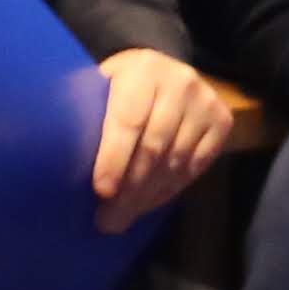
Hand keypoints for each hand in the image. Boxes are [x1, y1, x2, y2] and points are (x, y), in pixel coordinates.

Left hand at [90, 49, 232, 231]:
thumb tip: (65, 168)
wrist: (163, 71)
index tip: (101, 191)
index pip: (128, 120)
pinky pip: (195, 167)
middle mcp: (180, 82)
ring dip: (148, 196)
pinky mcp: (223, 121)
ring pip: (175, 162)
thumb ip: (90, 115)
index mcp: (142, 69)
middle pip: (154, 147)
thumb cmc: (119, 86)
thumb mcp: (101, 86)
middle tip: (108, 219)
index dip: (114, 159)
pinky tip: (148, 203)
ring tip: (124, 216)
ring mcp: (205, 102)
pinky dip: (169, 190)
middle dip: (129, 189)